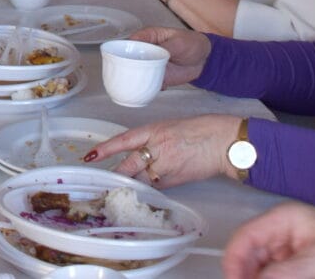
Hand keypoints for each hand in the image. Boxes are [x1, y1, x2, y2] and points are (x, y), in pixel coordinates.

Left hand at [87, 114, 238, 188]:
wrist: (223, 142)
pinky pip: (156, 186)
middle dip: (116, 173)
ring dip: (132, 182)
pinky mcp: (176, 180)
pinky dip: (150, 186)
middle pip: (129, 165)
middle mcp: (157, 148)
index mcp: (154, 131)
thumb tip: (140, 152)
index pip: (124, 140)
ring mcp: (166, 166)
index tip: (91, 156)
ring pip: (141, 178)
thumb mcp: (171, 127)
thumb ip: (153, 139)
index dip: (106, 149)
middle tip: (103, 180)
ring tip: (122, 186)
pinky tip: (148, 186)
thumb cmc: (201, 131)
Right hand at [129, 26, 211, 85]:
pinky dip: (145, 87)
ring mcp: (150, 65)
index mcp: (148, 38)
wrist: (204, 60)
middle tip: (124, 76)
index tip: (118, 59)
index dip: (121, 50)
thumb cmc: (191, 43)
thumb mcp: (179, 43)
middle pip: (128, 59)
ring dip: (134, 79)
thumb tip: (152, 56)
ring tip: (133, 86)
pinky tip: (147, 90)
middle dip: (125, 67)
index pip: (130, 43)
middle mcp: (145, 51)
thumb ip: (166, 48)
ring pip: (136, 72)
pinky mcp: (156, 77)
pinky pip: (147, 83)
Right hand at [223, 203, 314, 278]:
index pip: (243, 239)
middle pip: (248, 257)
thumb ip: (285, 274)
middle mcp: (278, 233)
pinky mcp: (295, 264)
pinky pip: (275, 275)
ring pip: (260, 269)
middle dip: (247, 276)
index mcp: (281, 221)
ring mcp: (286, 249)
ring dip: (259, 278)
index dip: (233, 263)